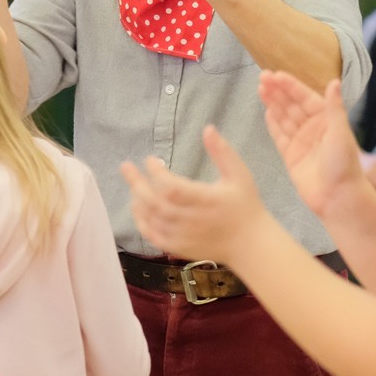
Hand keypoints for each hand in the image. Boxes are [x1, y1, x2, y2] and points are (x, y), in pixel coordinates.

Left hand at [122, 125, 272, 265]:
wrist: (249, 244)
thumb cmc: (245, 206)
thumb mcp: (240, 175)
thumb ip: (223, 152)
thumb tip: (208, 128)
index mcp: (207, 201)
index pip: (173, 188)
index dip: (157, 173)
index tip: (150, 160)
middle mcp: (193, 220)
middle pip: (156, 203)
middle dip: (137, 184)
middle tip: (126, 167)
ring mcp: (184, 237)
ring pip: (152, 219)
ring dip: (138, 200)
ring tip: (133, 184)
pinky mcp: (179, 248)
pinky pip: (153, 236)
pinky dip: (141, 221)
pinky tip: (137, 207)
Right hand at [259, 72, 370, 217]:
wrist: (338, 197)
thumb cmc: (344, 164)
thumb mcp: (340, 132)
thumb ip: (334, 107)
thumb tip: (334, 81)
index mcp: (326, 120)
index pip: (305, 97)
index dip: (290, 86)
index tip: (275, 75)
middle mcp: (313, 128)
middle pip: (292, 105)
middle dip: (278, 91)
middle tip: (262, 77)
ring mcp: (301, 142)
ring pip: (284, 118)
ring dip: (273, 104)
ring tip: (260, 89)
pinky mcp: (291, 156)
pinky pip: (279, 136)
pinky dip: (273, 124)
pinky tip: (266, 111)